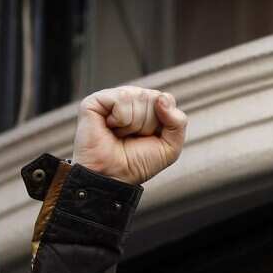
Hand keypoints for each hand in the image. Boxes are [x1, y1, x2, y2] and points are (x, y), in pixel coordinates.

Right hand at [72, 86, 187, 184]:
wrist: (113, 176)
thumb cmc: (138, 163)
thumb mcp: (170, 146)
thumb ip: (178, 121)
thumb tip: (162, 97)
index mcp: (147, 106)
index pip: (167, 99)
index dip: (162, 121)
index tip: (149, 137)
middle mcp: (130, 98)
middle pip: (154, 98)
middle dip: (147, 124)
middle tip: (132, 138)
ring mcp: (112, 98)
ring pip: (138, 96)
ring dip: (134, 123)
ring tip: (120, 134)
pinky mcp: (95, 101)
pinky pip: (122, 98)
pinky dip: (121, 118)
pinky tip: (110, 127)